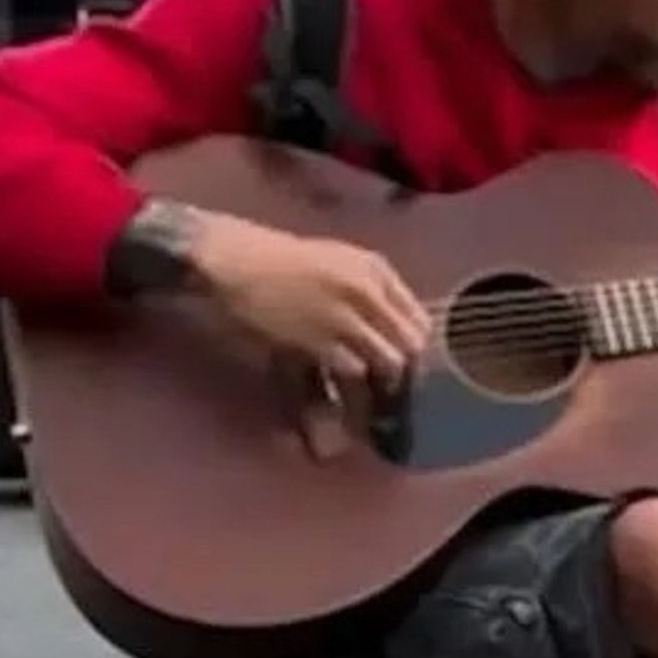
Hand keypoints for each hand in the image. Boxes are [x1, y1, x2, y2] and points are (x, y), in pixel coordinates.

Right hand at [190, 211, 429, 388]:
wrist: (236, 262)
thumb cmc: (285, 263)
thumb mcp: (342, 262)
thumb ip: (374, 292)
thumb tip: (400, 332)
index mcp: (377, 269)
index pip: (420, 319)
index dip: (417, 348)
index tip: (407, 366)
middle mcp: (368, 290)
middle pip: (411, 344)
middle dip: (407, 370)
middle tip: (392, 388)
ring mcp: (345, 315)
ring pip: (389, 361)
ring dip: (381, 382)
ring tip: (370, 395)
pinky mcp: (319, 339)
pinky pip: (353, 370)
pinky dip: (350, 384)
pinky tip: (342, 390)